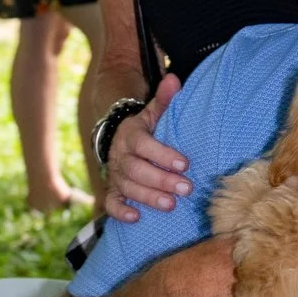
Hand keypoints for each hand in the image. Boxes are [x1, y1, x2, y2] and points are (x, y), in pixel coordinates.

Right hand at [103, 74, 184, 221]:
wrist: (119, 141)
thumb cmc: (145, 130)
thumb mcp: (153, 113)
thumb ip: (164, 99)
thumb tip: (174, 78)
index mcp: (131, 136)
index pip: (144, 145)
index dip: (163, 155)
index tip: (185, 164)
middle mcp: (120, 156)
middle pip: (136, 170)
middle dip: (161, 180)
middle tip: (186, 188)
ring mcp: (115, 175)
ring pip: (127, 188)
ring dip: (148, 197)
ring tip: (171, 205)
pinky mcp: (112, 190)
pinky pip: (110, 203)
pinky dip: (120, 212)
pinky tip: (136, 218)